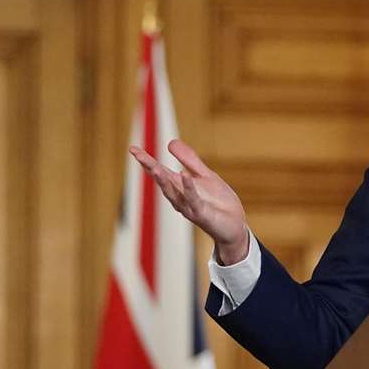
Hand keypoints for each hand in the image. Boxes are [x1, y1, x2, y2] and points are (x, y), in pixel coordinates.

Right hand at [129, 139, 249, 263]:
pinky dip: (188, 188)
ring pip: (173, 192)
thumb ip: (189, 160)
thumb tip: (170, 142)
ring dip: (163, 180)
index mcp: (180, 187)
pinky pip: (193, 200)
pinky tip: (184, 175)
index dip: (146, 160)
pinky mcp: (202, 214)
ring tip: (153, 166)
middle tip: (137, 154)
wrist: (235, 226)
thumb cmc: (219, 202)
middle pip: (162, 180)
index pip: (161, 171)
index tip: (132, 149)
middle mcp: (180, 198)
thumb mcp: (205, 175)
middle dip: (150, 167)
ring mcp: (189, 207)